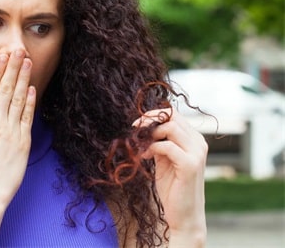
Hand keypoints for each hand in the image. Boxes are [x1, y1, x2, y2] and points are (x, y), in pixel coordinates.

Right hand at [0, 49, 35, 206]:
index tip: (2, 55)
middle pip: (5, 90)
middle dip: (12, 68)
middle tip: (19, 50)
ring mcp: (10, 131)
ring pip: (18, 99)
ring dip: (23, 79)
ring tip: (28, 61)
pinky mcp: (23, 141)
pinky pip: (27, 117)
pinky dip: (30, 101)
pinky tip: (32, 88)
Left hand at [134, 108, 207, 245]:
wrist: (184, 216)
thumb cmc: (173, 189)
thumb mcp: (164, 160)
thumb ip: (159, 143)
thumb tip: (144, 128)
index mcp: (195, 140)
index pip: (174, 115)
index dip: (154, 115)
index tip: (137, 123)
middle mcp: (199, 143)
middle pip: (173, 117)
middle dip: (150, 120)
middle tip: (134, 129)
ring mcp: (197, 153)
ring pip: (171, 127)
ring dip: (150, 133)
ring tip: (139, 145)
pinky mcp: (190, 165)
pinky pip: (167, 146)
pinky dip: (152, 148)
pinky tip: (144, 157)